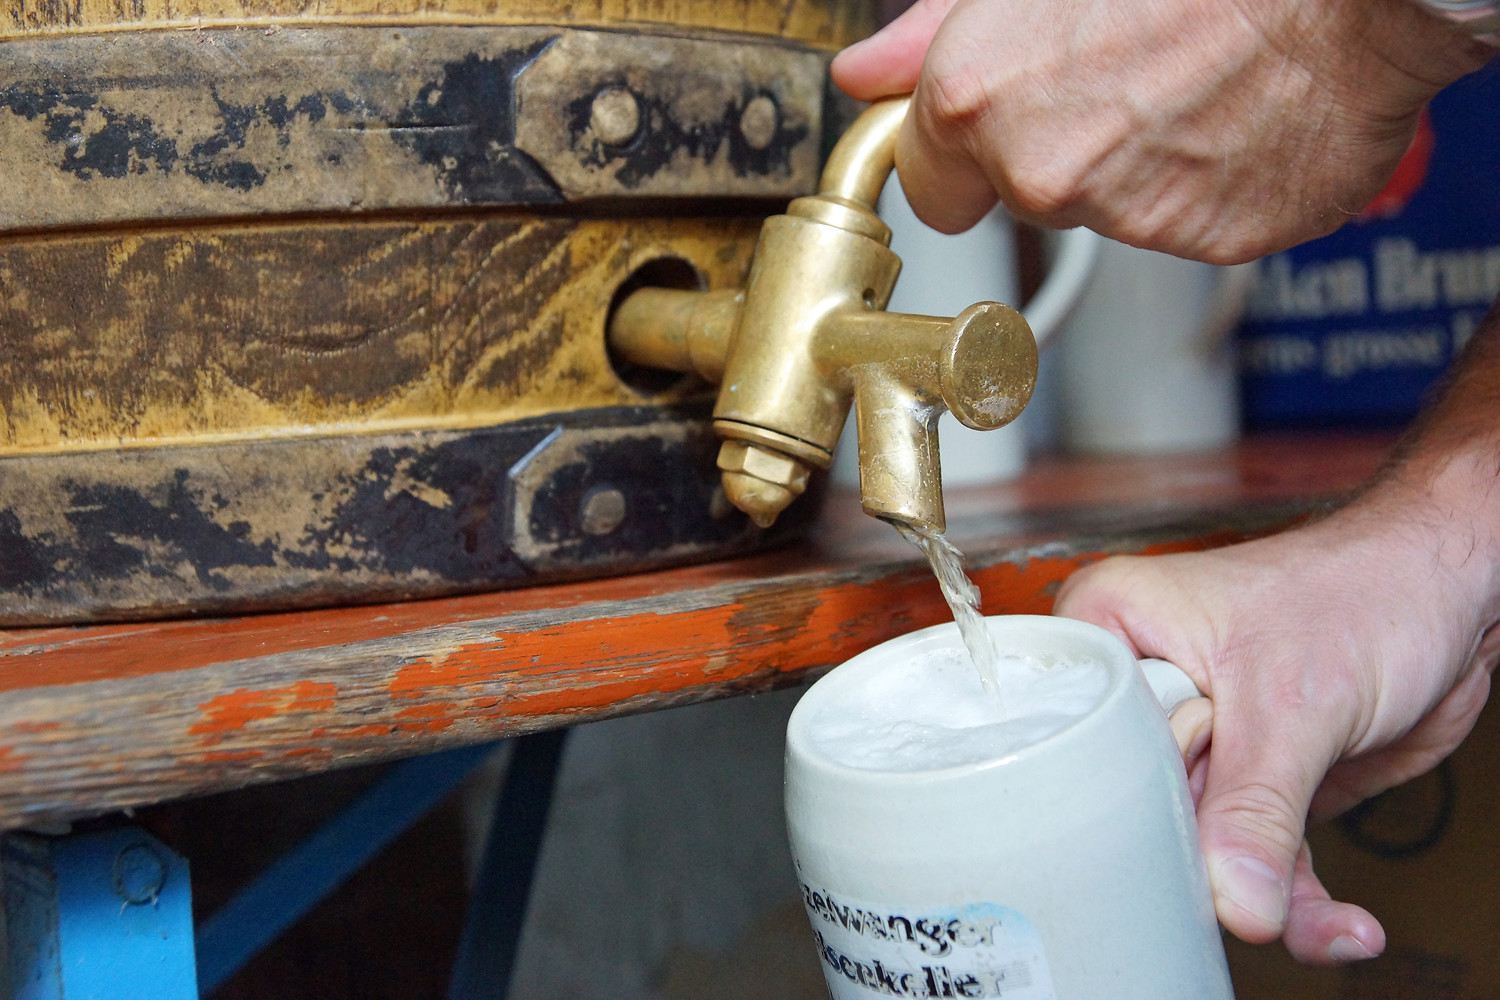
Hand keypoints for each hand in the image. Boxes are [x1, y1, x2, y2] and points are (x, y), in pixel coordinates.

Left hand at [832, 0, 1492, 262]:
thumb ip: (934, 31)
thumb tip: (868, 73)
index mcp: (977, 99)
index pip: (930, 183)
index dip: (964, 157)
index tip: (993, 135)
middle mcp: (1040, 170)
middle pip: (1022, 194)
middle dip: (1057, 149)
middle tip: (1124, 75)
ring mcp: (1126, 214)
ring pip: (1107, 206)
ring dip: (1137, 161)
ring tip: (1191, 80)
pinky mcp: (1207, 240)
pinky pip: (1187, 222)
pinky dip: (1206, 182)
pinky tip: (1233, 115)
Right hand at [1054, 467, 1499, 961]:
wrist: (1454, 597)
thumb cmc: (1366, 588)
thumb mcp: (1295, 704)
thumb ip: (1255, 809)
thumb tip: (1234, 900)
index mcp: (1116, 631)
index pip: (1079, 738)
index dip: (1113, 800)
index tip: (1160, 851)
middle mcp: (1147, 687)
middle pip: (1133, 803)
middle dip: (1199, 863)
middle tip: (1243, 897)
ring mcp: (1201, 739)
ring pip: (1201, 844)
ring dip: (1264, 897)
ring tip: (1315, 922)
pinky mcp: (1255, 780)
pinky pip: (1256, 858)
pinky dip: (1303, 901)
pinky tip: (1342, 925)